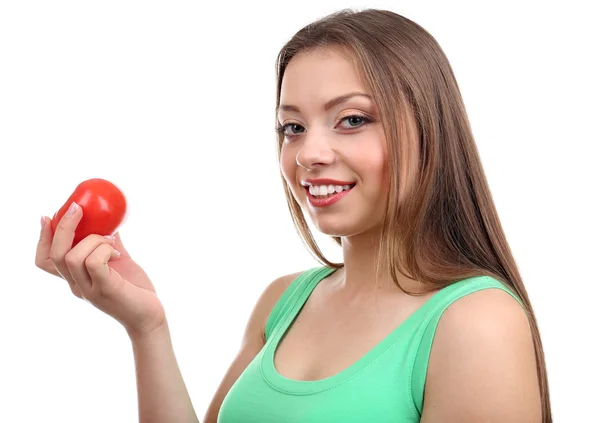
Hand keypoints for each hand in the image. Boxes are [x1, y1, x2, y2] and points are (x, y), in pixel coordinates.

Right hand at [35, 202, 166, 338]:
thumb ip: (108, 244)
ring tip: (111, 241)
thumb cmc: (135, 289)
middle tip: (77, 209)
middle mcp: (77, 285)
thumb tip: (108, 221)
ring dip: (92, 240)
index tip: (47, 216)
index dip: (43, 238)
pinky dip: (103, 249)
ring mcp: (89, 289)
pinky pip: (93, 262)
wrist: (150, 315)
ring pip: (72, 257)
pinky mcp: (104, 289)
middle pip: (54, 255)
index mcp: (76, 278)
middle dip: (63, 227)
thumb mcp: (118, 261)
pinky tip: (116, 252)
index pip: (45, 260)